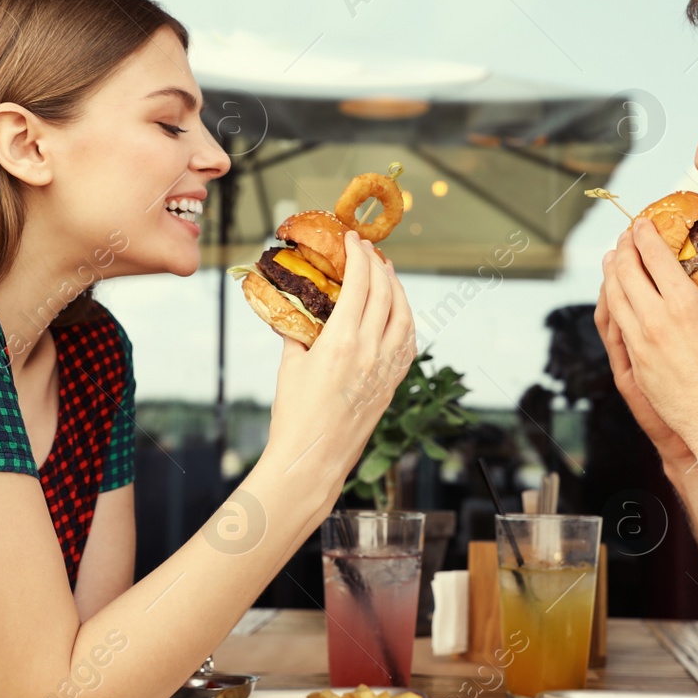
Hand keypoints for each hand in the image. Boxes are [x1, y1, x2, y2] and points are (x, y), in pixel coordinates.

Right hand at [266, 231, 415, 489]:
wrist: (314, 458)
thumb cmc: (295, 415)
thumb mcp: (290, 364)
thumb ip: (297, 332)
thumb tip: (297, 310)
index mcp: (342, 341)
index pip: (360, 284)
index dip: (359, 256)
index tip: (353, 239)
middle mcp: (370, 351)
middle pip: (386, 293)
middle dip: (379, 265)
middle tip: (369, 250)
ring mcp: (386, 368)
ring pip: (404, 316)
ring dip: (398, 289)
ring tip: (387, 274)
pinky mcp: (392, 384)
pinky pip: (407, 342)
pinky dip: (404, 319)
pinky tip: (397, 311)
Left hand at [599, 219, 697, 467]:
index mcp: (686, 306)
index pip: (655, 257)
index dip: (645, 234)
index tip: (642, 222)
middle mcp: (656, 322)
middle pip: (626, 272)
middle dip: (623, 248)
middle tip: (626, 236)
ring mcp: (641, 344)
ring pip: (613, 297)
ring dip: (610, 273)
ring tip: (613, 259)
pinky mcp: (635, 364)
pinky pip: (615, 325)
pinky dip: (612, 303)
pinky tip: (615, 297)